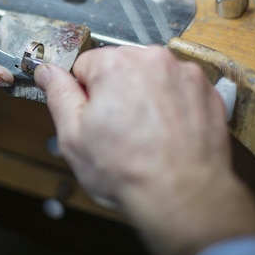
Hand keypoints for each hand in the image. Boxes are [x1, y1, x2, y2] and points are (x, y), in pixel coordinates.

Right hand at [35, 45, 254, 254]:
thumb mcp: (74, 136)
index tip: (94, 117)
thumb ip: (58, 94)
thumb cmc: (128, 170)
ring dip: (145, 95)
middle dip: (116, 91)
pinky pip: (178, 88)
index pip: (85, 65)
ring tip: (145, 134)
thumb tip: (47, 71)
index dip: (85, 94)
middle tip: (119, 129)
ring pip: (150, 76)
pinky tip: (166, 132)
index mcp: (115, 64)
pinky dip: (172, 104)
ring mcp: (184, 73)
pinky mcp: (207, 90)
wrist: (183, 196)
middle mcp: (153, 59)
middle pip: (120, 67)